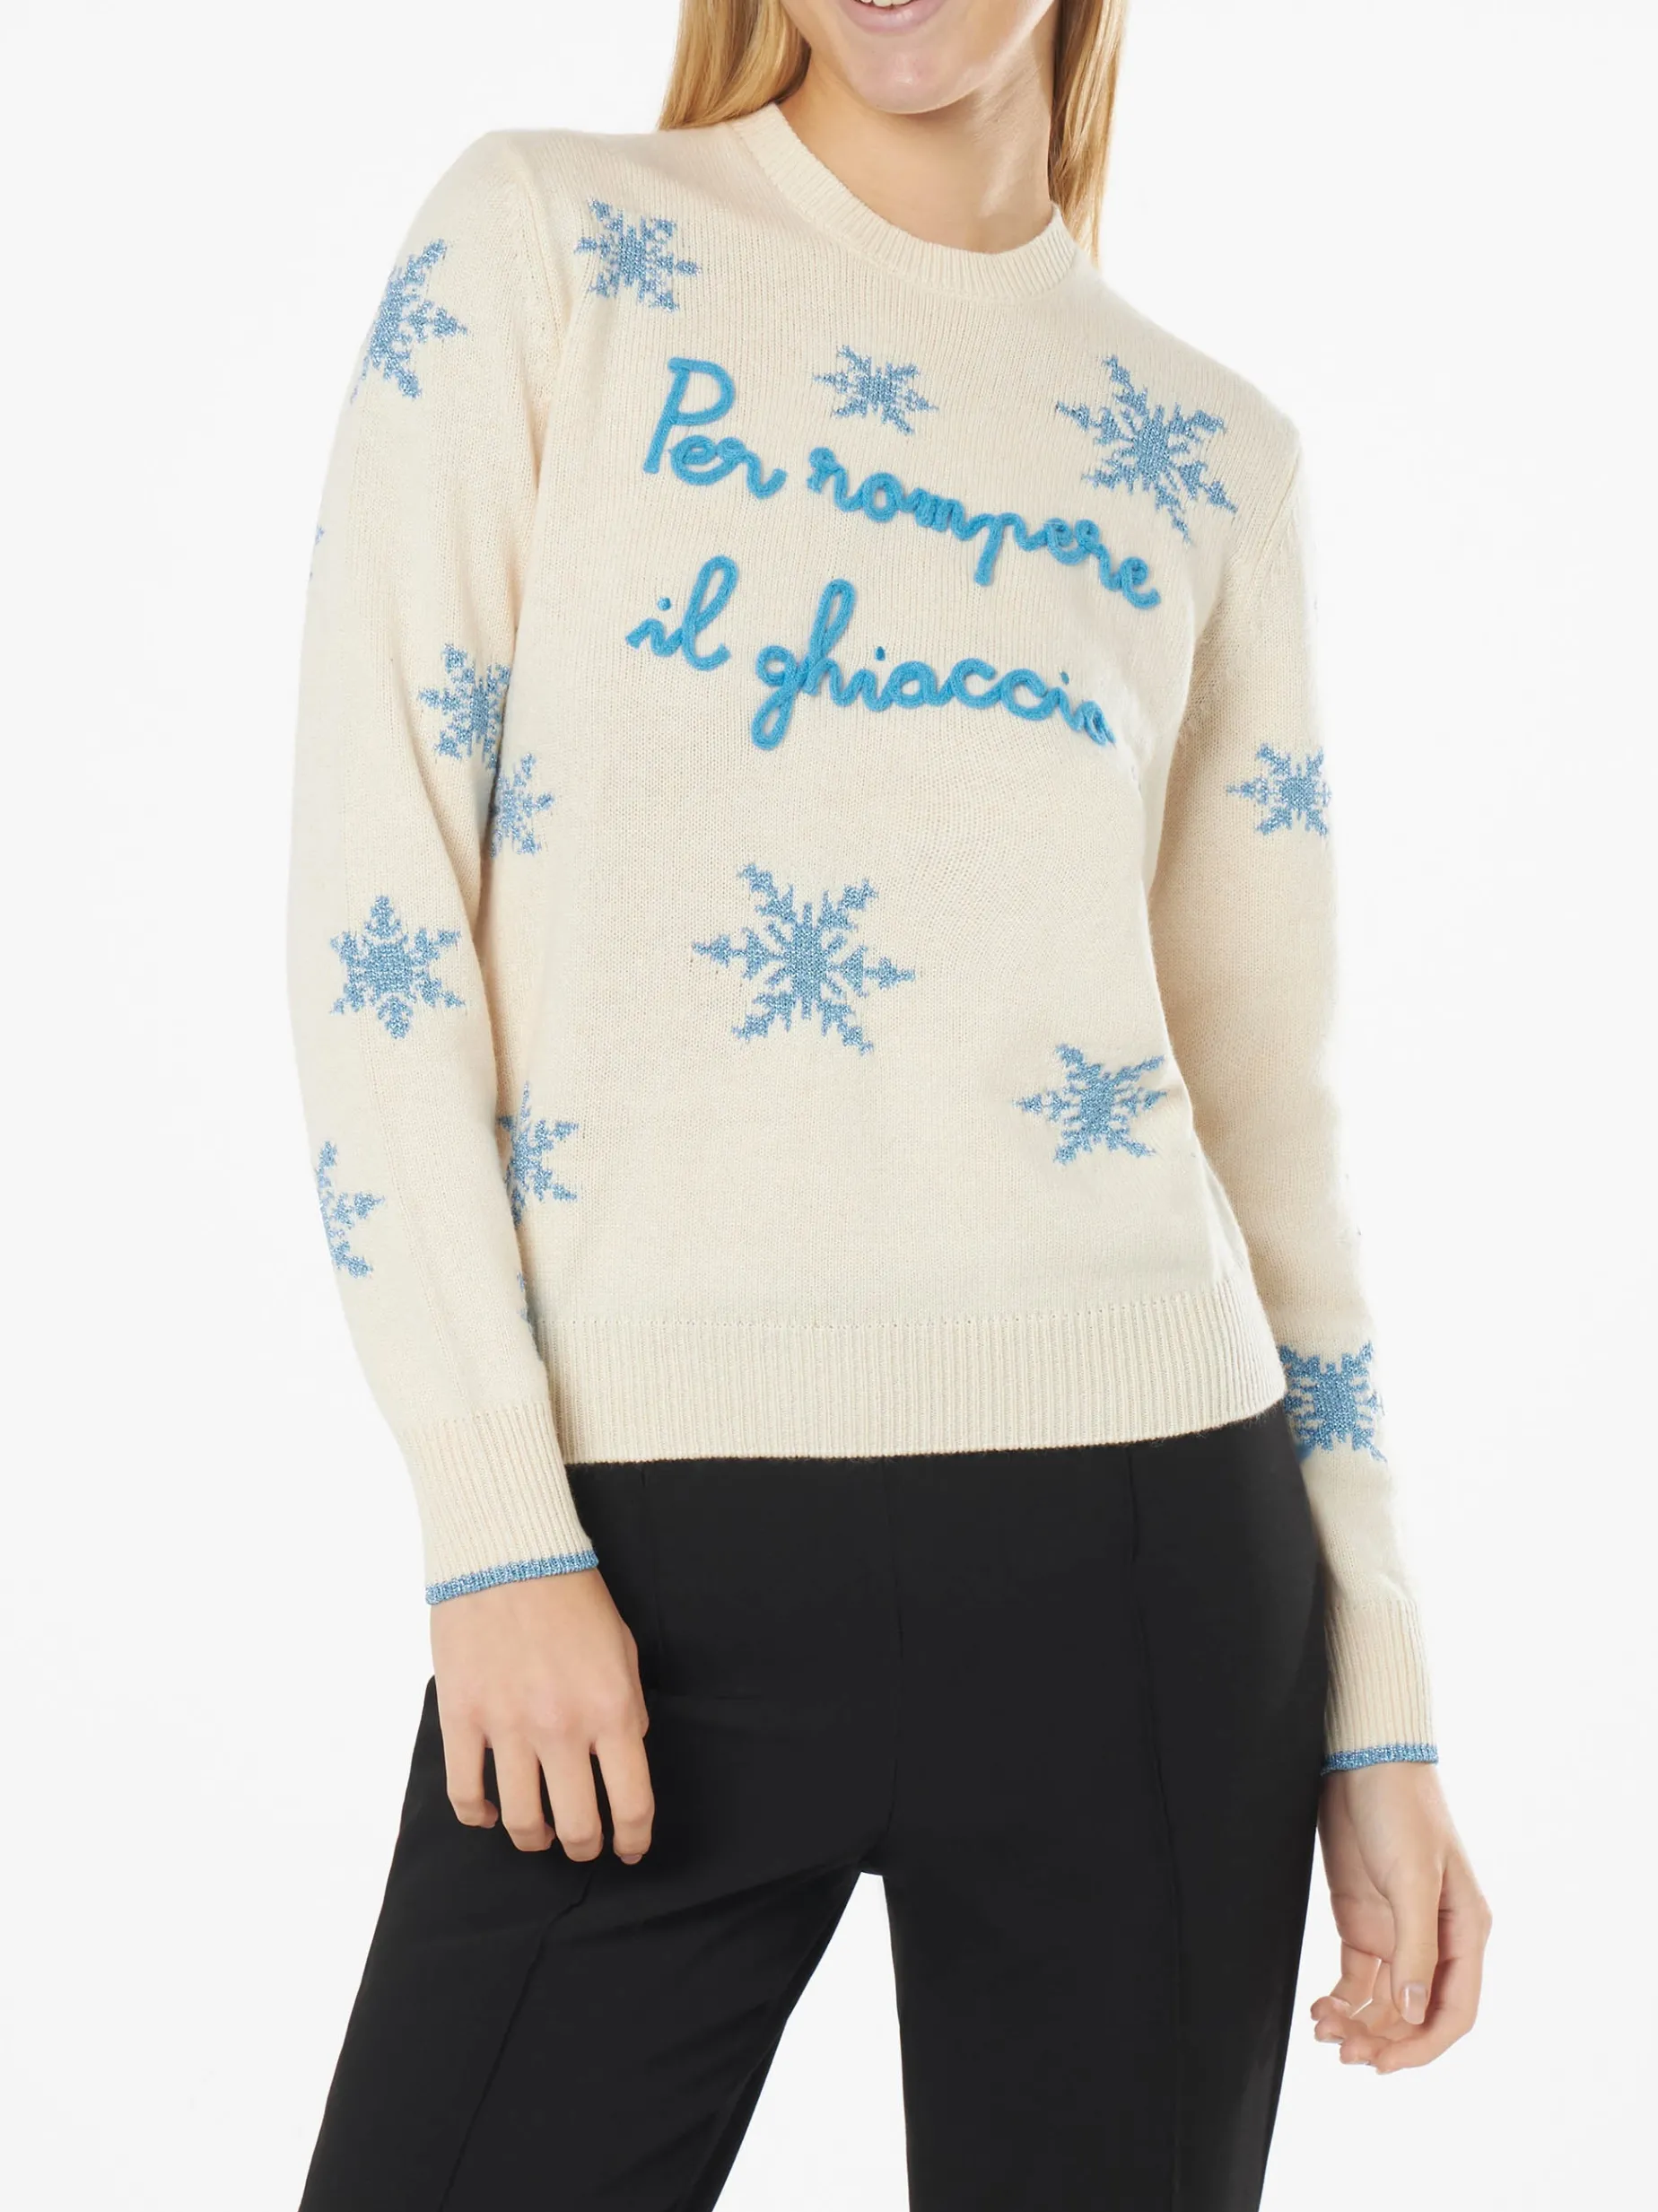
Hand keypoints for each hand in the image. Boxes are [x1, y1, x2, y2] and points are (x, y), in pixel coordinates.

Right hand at [430, 1568, 653, 1861]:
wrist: (508, 1552)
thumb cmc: (572, 1596)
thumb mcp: (623, 1649)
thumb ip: (626, 1708)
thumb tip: (623, 1753)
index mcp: (612, 1709)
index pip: (631, 1803)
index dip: (633, 1840)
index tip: (629, 1850)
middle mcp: (562, 1728)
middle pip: (577, 1826)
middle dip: (585, 1848)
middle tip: (584, 1846)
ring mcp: (507, 1727)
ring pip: (523, 1821)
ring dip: (535, 1839)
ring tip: (539, 1835)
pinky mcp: (462, 1717)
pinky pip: (465, 1793)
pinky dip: (478, 1816)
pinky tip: (490, 1815)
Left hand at [1310, 1761, 1490, 2071]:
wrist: (1363, 1762)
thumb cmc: (1402, 1810)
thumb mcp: (1412, 1877)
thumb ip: (1415, 1947)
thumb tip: (1414, 2013)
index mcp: (1465, 1932)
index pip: (1453, 2011)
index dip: (1422, 2045)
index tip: (1384, 2064)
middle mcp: (1435, 1940)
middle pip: (1416, 2014)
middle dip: (1384, 2040)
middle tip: (1344, 2051)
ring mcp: (1398, 1932)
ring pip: (1385, 2002)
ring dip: (1359, 2024)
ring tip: (1325, 2032)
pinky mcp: (1364, 1921)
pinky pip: (1358, 1978)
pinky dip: (1342, 1999)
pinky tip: (1321, 2009)